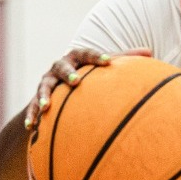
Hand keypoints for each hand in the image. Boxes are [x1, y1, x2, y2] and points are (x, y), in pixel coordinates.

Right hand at [22, 48, 150, 129]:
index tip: (108, 62)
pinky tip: (31, 127)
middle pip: (61, 66)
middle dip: (67, 73)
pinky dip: (32, 115)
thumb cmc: (88, 73)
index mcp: (76, 57)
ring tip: (46, 107)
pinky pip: (32, 107)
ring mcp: (47, 82)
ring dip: (43, 96)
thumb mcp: (101, 66)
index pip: (86, 53)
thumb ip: (122, 59)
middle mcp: (59, 67)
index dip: (96, 57)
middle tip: (75, 81)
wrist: (59, 84)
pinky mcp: (37, 98)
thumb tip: (150, 52)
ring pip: (43, 86)